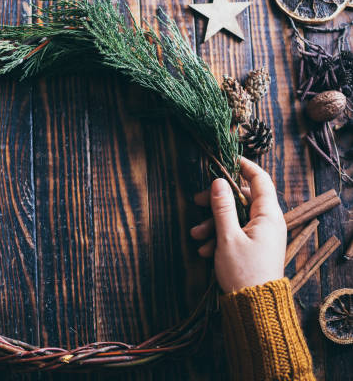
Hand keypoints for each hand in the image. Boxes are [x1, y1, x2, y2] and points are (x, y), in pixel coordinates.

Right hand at [190, 157, 286, 292]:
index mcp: (268, 215)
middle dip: (217, 201)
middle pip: (243, 198)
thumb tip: (218, 182)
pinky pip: (235, 232)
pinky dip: (219, 237)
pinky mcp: (253, 247)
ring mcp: (261, 235)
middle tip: (196, 201)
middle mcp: (268, 222)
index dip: (244, 166)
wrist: (254, 307)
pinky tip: (204, 249)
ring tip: (197, 235)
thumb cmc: (243, 271)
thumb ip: (222, 207)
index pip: (260, 180)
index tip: (227, 158)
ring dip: (213, 223)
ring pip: (235, 217)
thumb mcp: (227, 237)